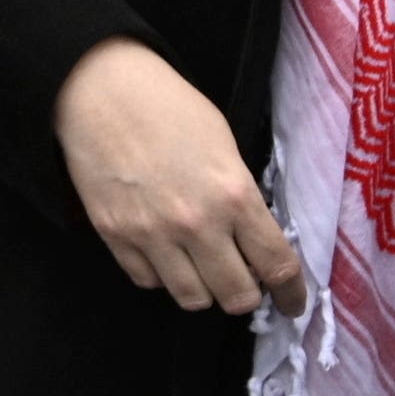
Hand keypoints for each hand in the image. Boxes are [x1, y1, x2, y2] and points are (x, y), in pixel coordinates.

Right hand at [53, 39, 304, 315]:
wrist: (101, 92)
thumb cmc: (169, 108)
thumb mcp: (224, 146)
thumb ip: (241, 197)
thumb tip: (251, 240)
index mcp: (234, 195)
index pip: (276, 265)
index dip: (292, 293)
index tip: (293, 303)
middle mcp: (196, 224)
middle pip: (237, 296)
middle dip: (248, 295)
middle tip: (244, 282)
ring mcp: (152, 235)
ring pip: (192, 299)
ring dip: (205, 290)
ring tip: (202, 269)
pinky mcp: (116, 237)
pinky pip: (148, 282)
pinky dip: (162, 275)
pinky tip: (165, 253)